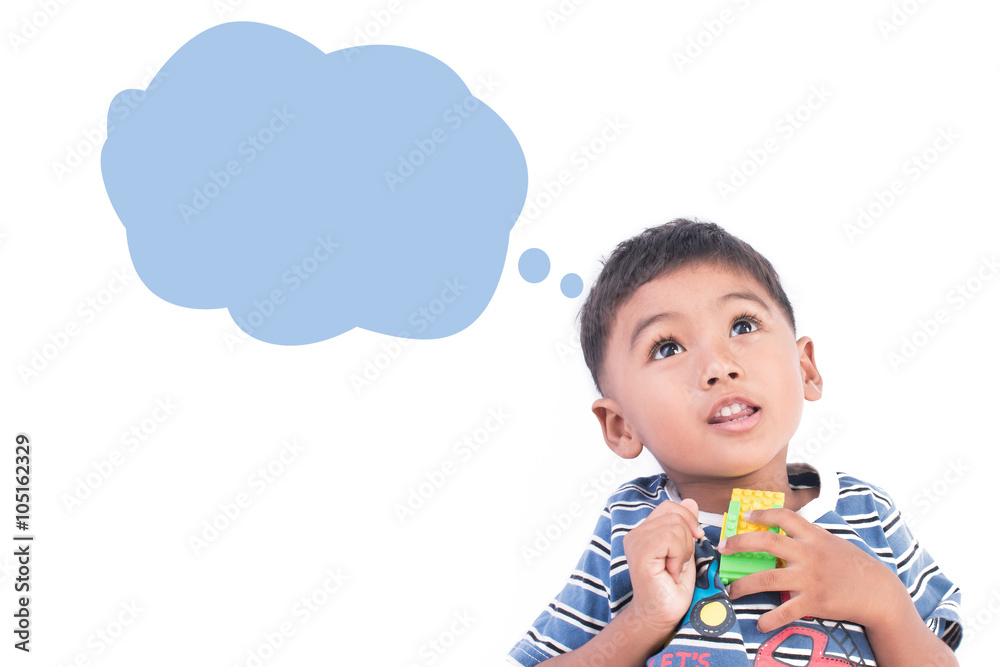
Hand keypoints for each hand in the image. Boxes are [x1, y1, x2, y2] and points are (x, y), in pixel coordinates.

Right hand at [622, 498, 704, 641]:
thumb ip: (686, 526)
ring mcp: (635, 541)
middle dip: (687, 539)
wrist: (662, 615)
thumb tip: (691, 501)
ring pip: (675, 526)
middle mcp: (636, 533)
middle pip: (674, 513)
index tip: (693, 541)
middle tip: (679, 562)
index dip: (687, 520)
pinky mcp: (639, 552)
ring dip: (683, 551)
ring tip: (674, 569)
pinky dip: (679, 556)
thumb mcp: (685, 551)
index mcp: (646, 530)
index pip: (670, 506)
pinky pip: (670, 538)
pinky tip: (671, 572)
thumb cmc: (672, 588)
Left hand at [719, 508, 909, 633]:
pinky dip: (770, 619)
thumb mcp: (833, 543)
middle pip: (767, 543)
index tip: (746, 516)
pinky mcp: (813, 602)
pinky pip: (785, 611)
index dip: (763, 513)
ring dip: (743, 585)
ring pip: (767, 578)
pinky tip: (760, 623)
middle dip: (739, 543)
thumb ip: (810, 537)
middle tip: (722, 548)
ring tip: (730, 590)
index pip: (784, 516)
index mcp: (814, 537)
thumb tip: (788, 529)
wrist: (879, 593)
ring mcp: (809, 578)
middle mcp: (808, 554)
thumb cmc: (854, 566)